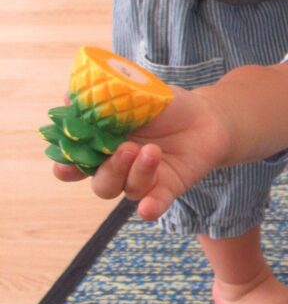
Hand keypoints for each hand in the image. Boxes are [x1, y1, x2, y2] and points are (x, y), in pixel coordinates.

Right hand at [52, 87, 228, 221]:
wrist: (206, 116)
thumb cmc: (164, 106)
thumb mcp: (136, 95)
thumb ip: (105, 99)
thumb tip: (67, 97)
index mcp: (103, 145)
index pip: (75, 162)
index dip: (66, 165)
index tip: (65, 161)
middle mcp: (119, 167)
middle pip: (100, 182)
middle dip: (108, 168)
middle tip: (126, 147)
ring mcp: (142, 180)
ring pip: (126, 190)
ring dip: (136, 172)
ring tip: (152, 150)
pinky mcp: (167, 189)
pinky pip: (154, 205)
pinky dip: (150, 208)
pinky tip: (147, 208)